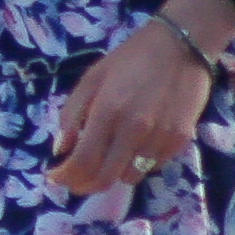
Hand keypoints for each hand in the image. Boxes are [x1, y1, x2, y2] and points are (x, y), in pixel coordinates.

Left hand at [49, 14, 218, 194]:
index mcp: (107, 111)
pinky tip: (130, 148)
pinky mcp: (179, 142)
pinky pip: (152, 167)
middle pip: (105, 178)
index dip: (65, 176)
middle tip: (74, 181)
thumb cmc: (129, 60)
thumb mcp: (91, 79)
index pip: (83, 161)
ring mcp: (159, 138)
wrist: (179, 48)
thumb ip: (71, 114)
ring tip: (103, 161)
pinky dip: (136, 164)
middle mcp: (134, 130)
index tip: (55, 177)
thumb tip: (59, 149)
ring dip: (111, 175)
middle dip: (84, 185)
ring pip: (129, 177)